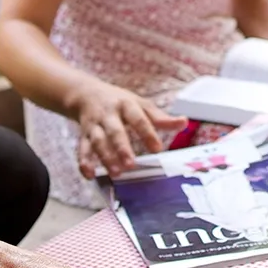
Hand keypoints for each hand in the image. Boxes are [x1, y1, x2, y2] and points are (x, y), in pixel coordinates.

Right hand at [73, 84, 188, 177]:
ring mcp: (94, 125)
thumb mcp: (140, 105)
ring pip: (97, 141)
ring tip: (116, 173)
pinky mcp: (83, 135)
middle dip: (121, 148)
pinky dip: (84, 162)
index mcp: (126, 105)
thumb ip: (160, 117)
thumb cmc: (119, 102)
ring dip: (105, 157)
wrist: (86, 93)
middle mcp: (109, 115)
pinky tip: (89, 175)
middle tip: (131, 165)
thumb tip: (184, 122)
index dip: (147, 133)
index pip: (138, 119)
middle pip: (115, 131)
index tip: (157, 149)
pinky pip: (82, 149)